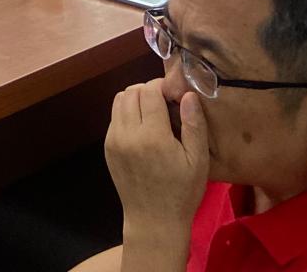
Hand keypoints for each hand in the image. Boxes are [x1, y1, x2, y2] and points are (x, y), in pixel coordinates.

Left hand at [103, 81, 208, 243]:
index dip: (162, 87)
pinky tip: (143, 130)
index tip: (174, 96)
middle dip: (148, 91)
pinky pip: (115, 118)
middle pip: (131, 91)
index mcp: (152, 136)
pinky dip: (127, 114)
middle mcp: (128, 134)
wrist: (153, 220)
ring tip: (153, 115)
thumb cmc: (182, 192)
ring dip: (135, 100)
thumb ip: (194, 124)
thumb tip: (188, 94)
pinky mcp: (108, 147)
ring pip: (119, 101)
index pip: (149, 91)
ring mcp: (114, 140)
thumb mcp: (198, 161)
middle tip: (165, 104)